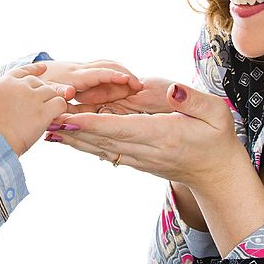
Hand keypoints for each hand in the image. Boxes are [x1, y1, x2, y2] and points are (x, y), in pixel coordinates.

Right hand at [0, 62, 72, 155]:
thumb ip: (10, 94)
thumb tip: (28, 93)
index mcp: (5, 83)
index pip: (23, 70)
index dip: (35, 69)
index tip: (44, 68)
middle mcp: (19, 86)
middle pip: (40, 83)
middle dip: (42, 94)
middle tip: (40, 108)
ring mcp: (32, 97)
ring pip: (51, 92)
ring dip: (51, 102)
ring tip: (44, 116)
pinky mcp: (43, 111)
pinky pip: (60, 103)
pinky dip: (59, 110)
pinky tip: (54, 117)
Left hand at [39, 60, 142, 103]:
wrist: (27, 76)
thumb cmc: (36, 87)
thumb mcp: (44, 92)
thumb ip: (58, 93)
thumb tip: (71, 92)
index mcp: (73, 76)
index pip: (98, 73)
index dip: (115, 77)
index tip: (131, 81)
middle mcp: (79, 69)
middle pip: (107, 64)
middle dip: (125, 72)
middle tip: (139, 86)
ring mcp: (81, 68)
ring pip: (106, 65)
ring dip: (121, 72)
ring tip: (134, 86)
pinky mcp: (81, 71)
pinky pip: (102, 70)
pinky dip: (114, 75)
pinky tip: (122, 86)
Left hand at [47, 82, 246, 188]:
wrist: (217, 174)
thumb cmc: (219, 139)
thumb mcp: (215, 114)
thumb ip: (192, 100)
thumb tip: (173, 89)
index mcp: (162, 135)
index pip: (121, 128)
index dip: (93, 122)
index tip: (69, 117)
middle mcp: (145, 150)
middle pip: (101, 139)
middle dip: (72, 129)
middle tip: (44, 118)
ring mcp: (138, 157)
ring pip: (98, 146)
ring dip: (71, 138)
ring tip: (45, 128)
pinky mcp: (135, 159)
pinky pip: (104, 150)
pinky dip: (82, 143)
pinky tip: (64, 138)